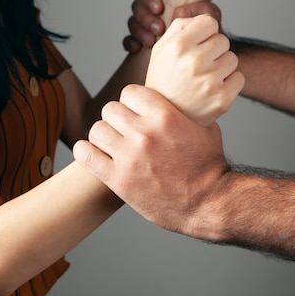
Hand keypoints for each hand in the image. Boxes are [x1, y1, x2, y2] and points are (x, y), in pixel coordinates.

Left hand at [73, 85, 230, 235]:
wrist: (209, 203)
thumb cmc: (209, 167)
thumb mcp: (205, 128)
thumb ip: (186, 111)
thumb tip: (179, 98)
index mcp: (165, 116)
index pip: (129, 92)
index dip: (131, 101)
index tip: (135, 111)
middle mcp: (144, 133)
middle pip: (110, 109)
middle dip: (116, 118)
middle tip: (123, 130)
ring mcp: (129, 157)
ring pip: (96, 130)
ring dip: (103, 135)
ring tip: (111, 144)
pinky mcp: (118, 180)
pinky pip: (85, 155)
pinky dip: (85, 151)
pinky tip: (93, 153)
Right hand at [124, 0, 221, 52]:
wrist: (201, 71)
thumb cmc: (209, 43)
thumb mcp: (210, 23)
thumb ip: (204, 11)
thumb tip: (180, 11)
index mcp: (170, 4)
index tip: (158, 8)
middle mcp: (156, 15)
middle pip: (138, 6)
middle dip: (144, 16)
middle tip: (157, 29)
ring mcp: (147, 31)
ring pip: (132, 22)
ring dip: (139, 29)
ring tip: (150, 41)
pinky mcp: (141, 47)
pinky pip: (127, 41)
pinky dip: (130, 43)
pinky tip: (136, 48)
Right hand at [145, 14, 243, 126]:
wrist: (164, 120)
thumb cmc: (164, 81)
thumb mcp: (160, 51)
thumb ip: (180, 27)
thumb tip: (203, 19)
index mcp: (178, 46)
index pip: (209, 23)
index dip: (205, 33)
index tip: (198, 46)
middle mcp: (193, 62)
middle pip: (223, 40)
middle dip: (213, 51)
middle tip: (198, 67)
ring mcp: (209, 81)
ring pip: (232, 59)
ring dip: (222, 67)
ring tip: (204, 80)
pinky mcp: (222, 99)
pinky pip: (239, 78)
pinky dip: (229, 84)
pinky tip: (212, 91)